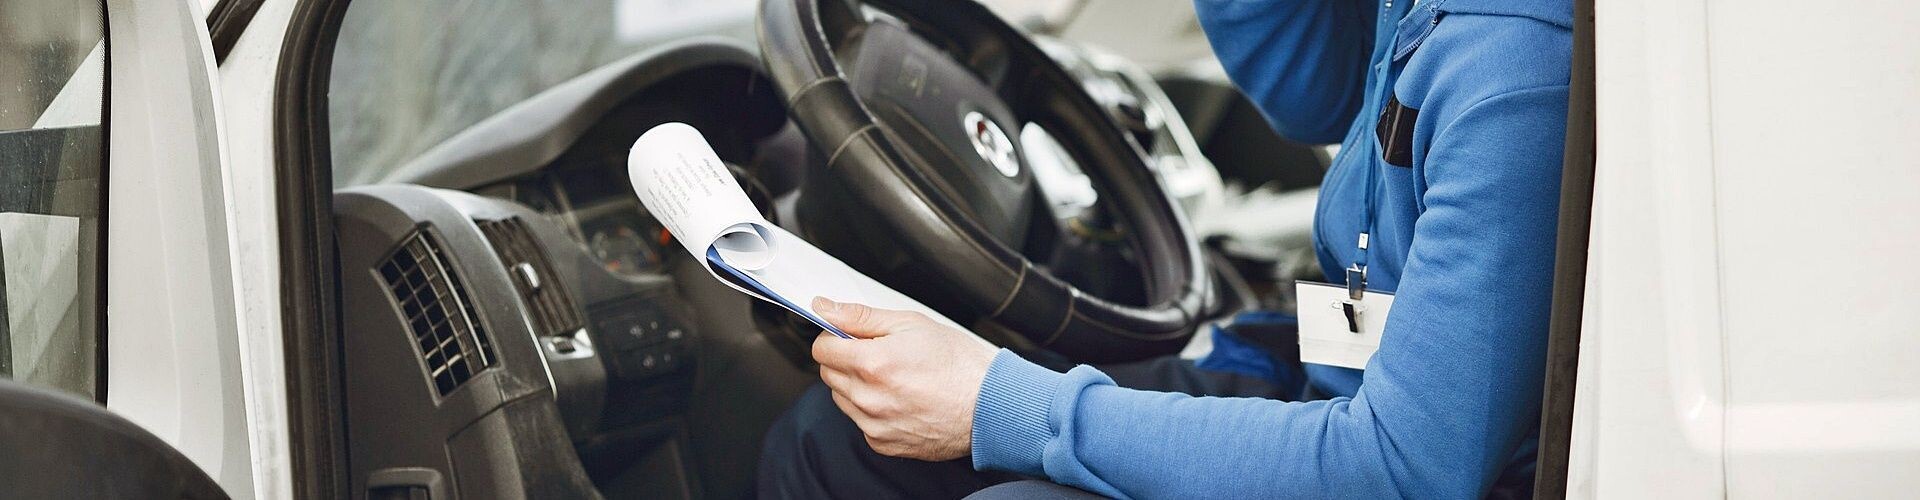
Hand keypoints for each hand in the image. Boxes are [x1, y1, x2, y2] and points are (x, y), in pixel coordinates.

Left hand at [809, 297, 999, 460]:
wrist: (990, 405)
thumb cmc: (959, 363)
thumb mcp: (911, 324)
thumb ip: (860, 317)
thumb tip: (824, 308)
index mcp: (872, 363)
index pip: (821, 349)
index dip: (835, 338)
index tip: (851, 337)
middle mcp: (868, 398)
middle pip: (828, 374)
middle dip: (846, 360)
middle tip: (880, 354)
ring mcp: (874, 424)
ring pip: (842, 399)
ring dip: (857, 386)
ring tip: (894, 378)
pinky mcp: (883, 443)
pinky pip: (861, 422)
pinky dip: (872, 410)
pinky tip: (900, 399)